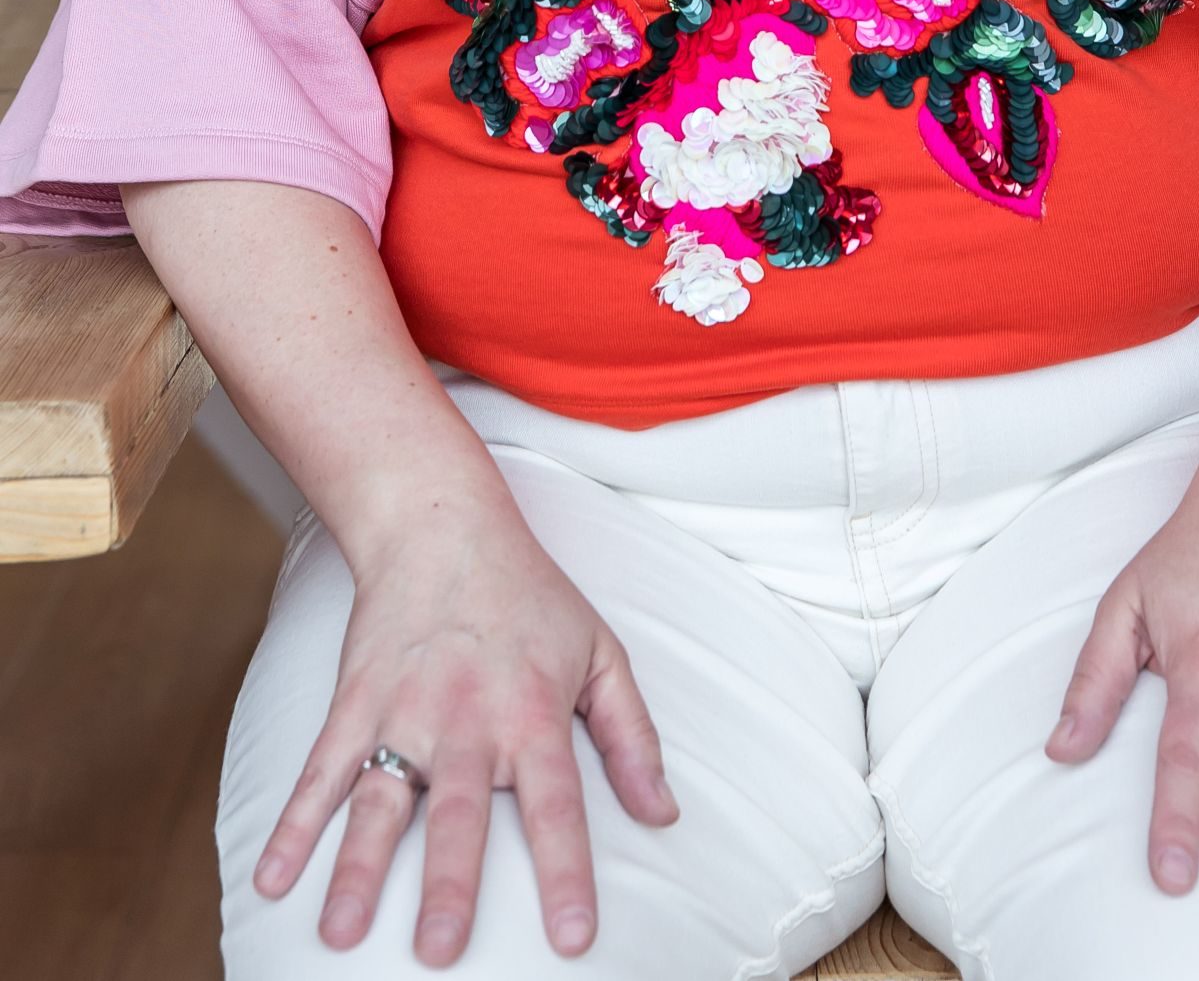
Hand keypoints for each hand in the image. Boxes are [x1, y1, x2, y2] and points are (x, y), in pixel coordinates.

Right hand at [251, 488, 679, 965]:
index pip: (556, 806)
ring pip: (380, 802)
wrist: (441, 522)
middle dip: (449, 884)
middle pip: (460, 813)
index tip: (573, 938)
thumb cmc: (530, 595)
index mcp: (533, 713)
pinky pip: (321, 771)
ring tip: (342, 935)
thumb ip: (632, 737)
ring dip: (358, 870)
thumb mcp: (600, 651)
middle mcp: (467, 719)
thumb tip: (664, 814)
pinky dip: (294, 824)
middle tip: (440, 952)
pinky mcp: (355, 703)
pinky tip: (272, 877)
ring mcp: (403, 712)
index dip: (566, 872)